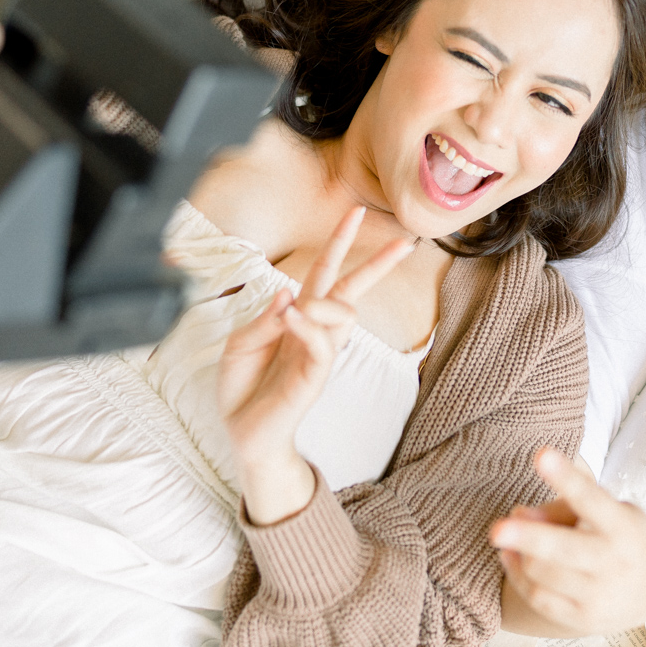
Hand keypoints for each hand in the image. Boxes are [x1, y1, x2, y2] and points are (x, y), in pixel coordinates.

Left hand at [218, 206, 412, 523]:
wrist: (244, 434)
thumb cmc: (243, 388)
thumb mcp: (240, 343)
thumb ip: (263, 318)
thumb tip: (288, 292)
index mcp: (298, 317)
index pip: (324, 273)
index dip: (339, 243)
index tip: (355, 212)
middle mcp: (315, 332)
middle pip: (352, 290)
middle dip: (378, 265)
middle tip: (405, 243)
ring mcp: (320, 355)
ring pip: (344, 314)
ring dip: (323, 301)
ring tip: (298, 308)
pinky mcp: (315, 379)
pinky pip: (322, 344)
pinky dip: (307, 325)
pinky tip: (291, 318)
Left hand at [493, 448, 645, 636]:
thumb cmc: (624, 537)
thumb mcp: (610, 510)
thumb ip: (566, 506)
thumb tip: (518, 513)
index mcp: (622, 526)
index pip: (590, 498)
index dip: (565, 477)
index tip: (541, 454)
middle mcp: (613, 562)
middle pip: (561, 548)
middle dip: (529, 538)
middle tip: (497, 528)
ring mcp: (599, 595)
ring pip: (541, 571)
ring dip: (517, 550)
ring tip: (506, 532)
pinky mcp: (582, 618)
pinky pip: (537, 597)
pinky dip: (517, 574)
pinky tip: (509, 556)